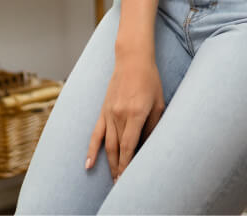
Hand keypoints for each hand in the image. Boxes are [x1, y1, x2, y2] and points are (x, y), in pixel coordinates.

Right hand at [86, 55, 164, 179]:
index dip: (128, 165)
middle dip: (119, 169)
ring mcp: (109, 113)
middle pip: (118, 149)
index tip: (128, 179)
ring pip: (107, 144)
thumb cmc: (150, 80)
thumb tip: (147, 146)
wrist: (132, 59)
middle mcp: (120, 115)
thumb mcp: (158, 103)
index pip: (130, 146)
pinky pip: (96, 133)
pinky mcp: (103, 110)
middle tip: (121, 185)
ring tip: (112, 179)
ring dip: (109, 164)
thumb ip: (152, 126)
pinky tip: (88, 164)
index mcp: (136, 114)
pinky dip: (92, 150)